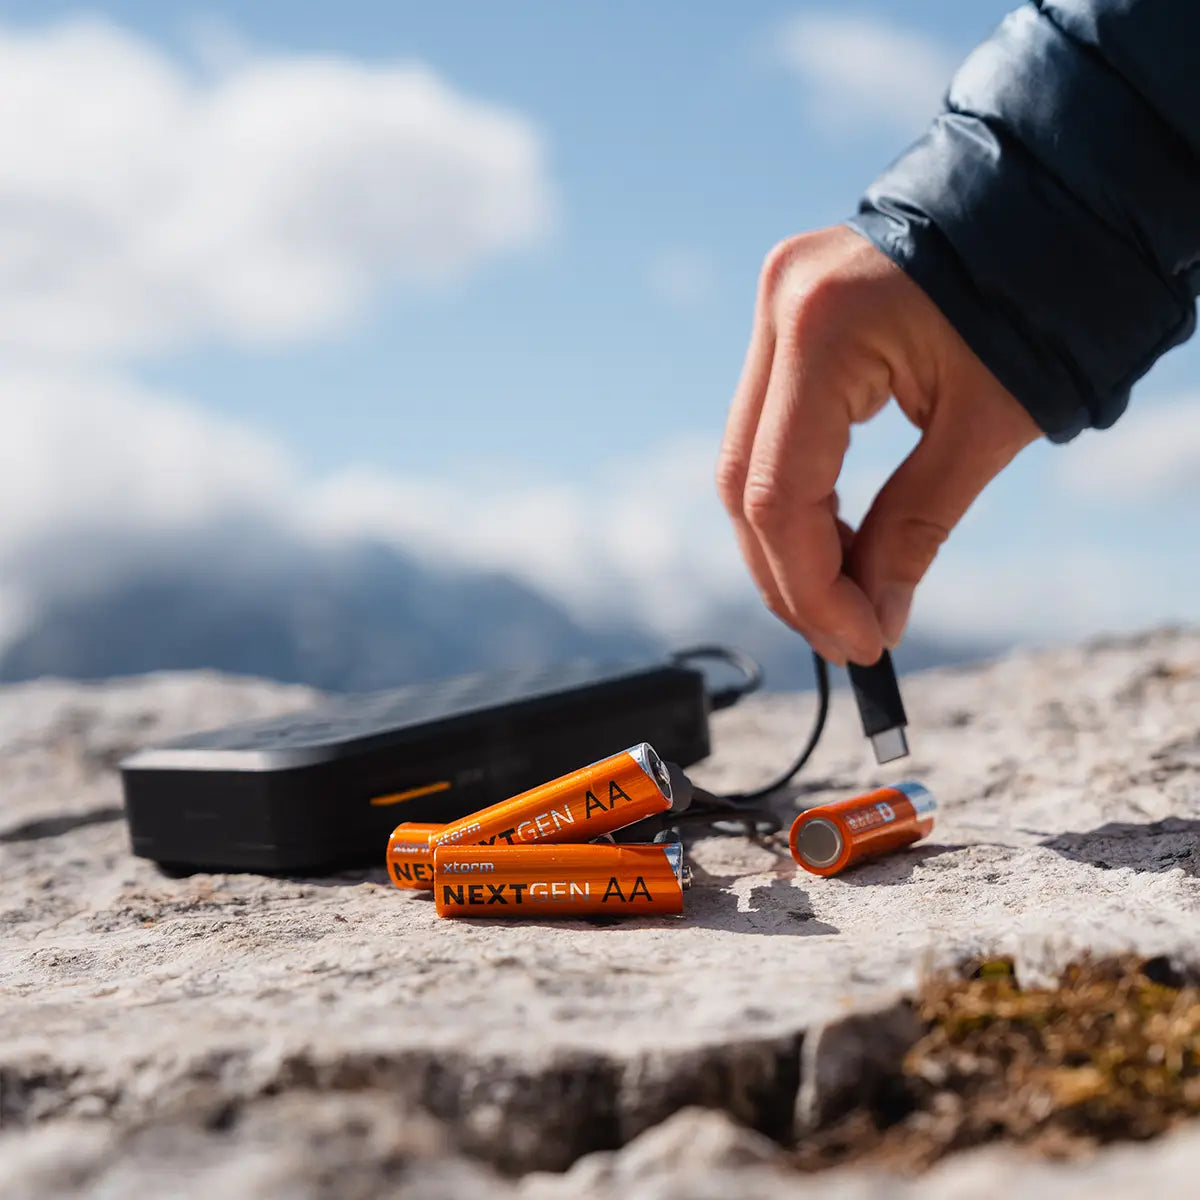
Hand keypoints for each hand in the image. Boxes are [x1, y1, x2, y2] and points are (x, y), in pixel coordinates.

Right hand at [717, 225, 1039, 665]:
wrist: (1059, 198)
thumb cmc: (1044, 298)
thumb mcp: (986, 428)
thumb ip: (914, 530)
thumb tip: (875, 620)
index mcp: (823, 329)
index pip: (776, 493)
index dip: (809, 586)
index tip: (857, 644)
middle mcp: (779, 310)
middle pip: (742, 482)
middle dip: (790, 575)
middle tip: (843, 637)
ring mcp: (776, 307)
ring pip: (745, 461)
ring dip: (787, 542)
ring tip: (846, 599)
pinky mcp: (790, 318)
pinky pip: (769, 429)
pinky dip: (797, 495)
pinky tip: (836, 539)